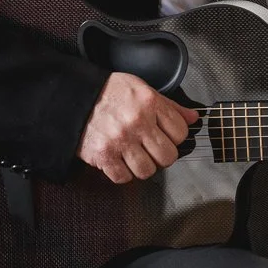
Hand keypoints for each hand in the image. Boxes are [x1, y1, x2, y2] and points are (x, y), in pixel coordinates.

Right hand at [78, 72, 198, 183]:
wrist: (74, 96)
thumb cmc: (109, 92)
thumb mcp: (142, 89)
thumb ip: (169, 106)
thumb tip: (193, 118)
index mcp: (150, 103)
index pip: (181, 132)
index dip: (176, 137)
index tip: (166, 136)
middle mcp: (137, 122)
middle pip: (168, 156)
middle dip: (162, 156)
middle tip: (152, 150)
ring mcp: (120, 140)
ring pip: (147, 170)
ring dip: (143, 167)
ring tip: (135, 156)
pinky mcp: (103, 155)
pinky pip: (123, 177)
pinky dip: (122, 173)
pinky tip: (119, 161)